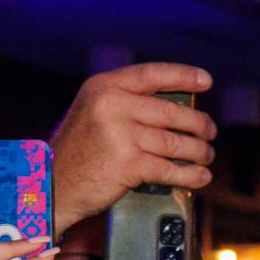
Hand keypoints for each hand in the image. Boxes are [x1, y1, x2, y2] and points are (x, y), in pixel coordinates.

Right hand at [50, 63, 216, 227]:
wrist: (50, 184)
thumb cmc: (76, 152)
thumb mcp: (92, 112)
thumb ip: (124, 104)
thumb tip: (173, 108)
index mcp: (104, 88)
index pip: (152, 74)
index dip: (183, 75)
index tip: (205, 81)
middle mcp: (112, 106)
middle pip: (170, 111)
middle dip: (198, 124)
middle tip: (209, 131)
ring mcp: (120, 135)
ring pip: (174, 141)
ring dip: (198, 151)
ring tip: (206, 155)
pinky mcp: (127, 164)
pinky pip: (169, 168)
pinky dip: (189, 175)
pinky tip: (199, 176)